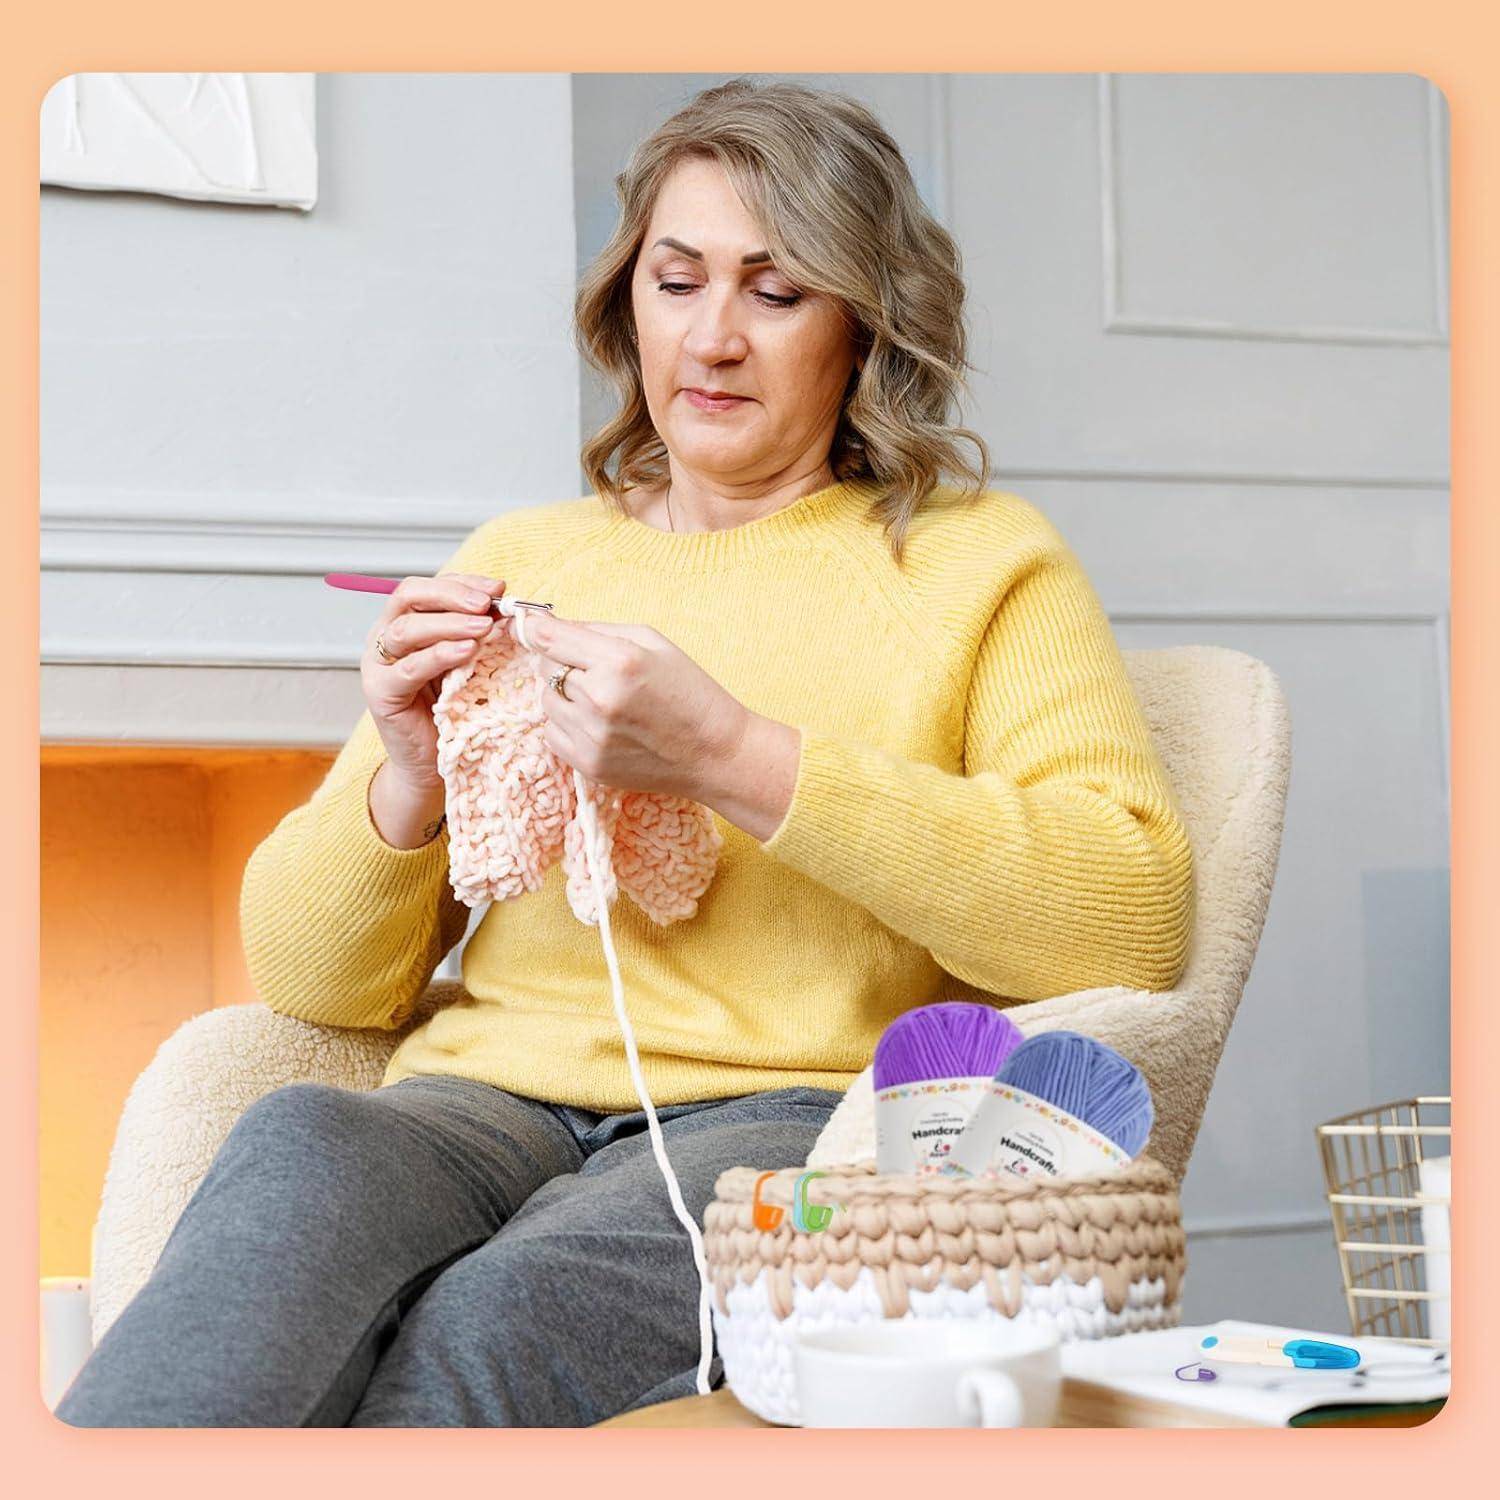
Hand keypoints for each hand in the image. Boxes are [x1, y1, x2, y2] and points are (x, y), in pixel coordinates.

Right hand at [361, 571, 507, 787]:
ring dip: (449, 623)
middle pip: (409, 597)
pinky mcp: (381, 693)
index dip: (462, 583)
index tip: (498, 589)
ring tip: (483, 628)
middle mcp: (386, 637)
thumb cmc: (454, 708)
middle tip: (487, 603)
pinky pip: (409, 668)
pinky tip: (466, 652)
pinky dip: (438, 656)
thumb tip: (506, 607)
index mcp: (406, 622)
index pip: (428, 588)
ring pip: (406, 629)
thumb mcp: (468, 661)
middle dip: (452, 595)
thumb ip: (477, 632)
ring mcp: (378, 664)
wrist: (435, 761)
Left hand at [519, 612, 749, 803]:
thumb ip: (598, 630)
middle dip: (560, 661)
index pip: (550, 637)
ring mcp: (591, 736)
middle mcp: (599, 699)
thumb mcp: (654, 643)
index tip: (529, 626)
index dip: (535, 628)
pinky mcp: (588, 765)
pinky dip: (567, 724)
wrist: (714, 754)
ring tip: (600, 698)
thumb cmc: (689, 692)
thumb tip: (548, 626)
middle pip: (545, 667)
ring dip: (563, 694)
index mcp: (619, 661)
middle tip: (590, 668)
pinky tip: (598, 723)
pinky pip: (552, 733)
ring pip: (546, 701)